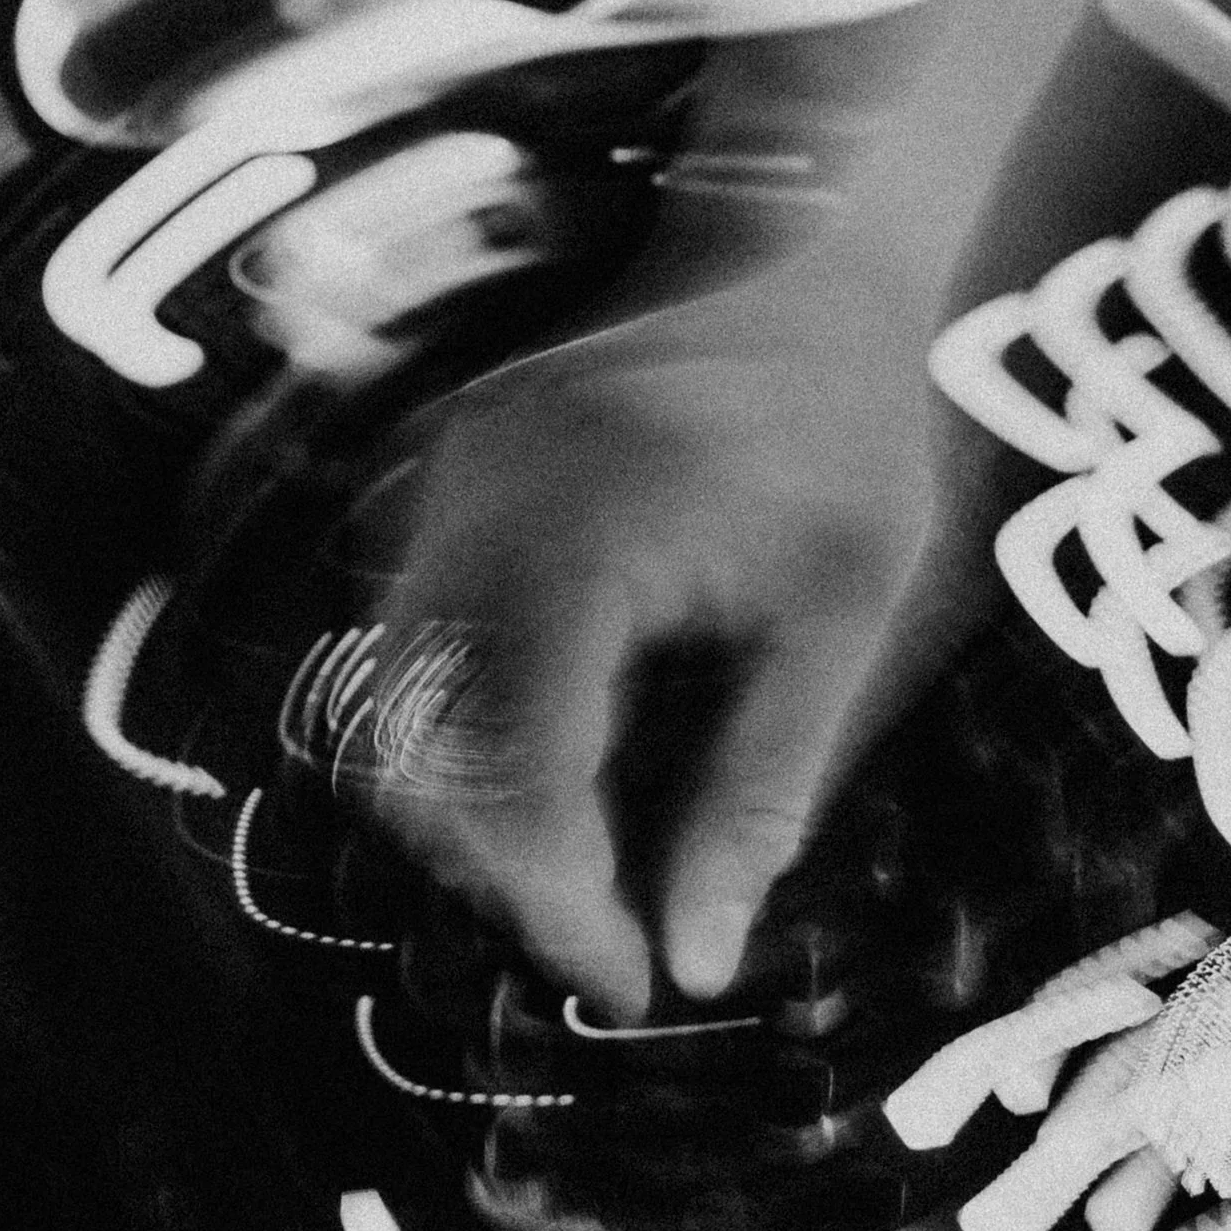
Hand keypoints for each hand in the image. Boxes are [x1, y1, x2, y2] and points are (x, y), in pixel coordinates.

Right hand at [366, 285, 937, 1018]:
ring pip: (388, 714)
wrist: (796, 252)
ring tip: (594, 864)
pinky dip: (467, 738)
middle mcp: (471, 517)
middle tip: (618, 937)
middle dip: (508, 873)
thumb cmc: (842, 430)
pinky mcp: (439, 492)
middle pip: (417, 760)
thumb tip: (700, 958)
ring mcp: (438, 497)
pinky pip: (409, 650)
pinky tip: (569, 767)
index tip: (638, 979)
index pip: (514, 776)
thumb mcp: (841, 620)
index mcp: (574, 544)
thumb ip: (760, 792)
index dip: (561, 903)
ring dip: (476, 814)